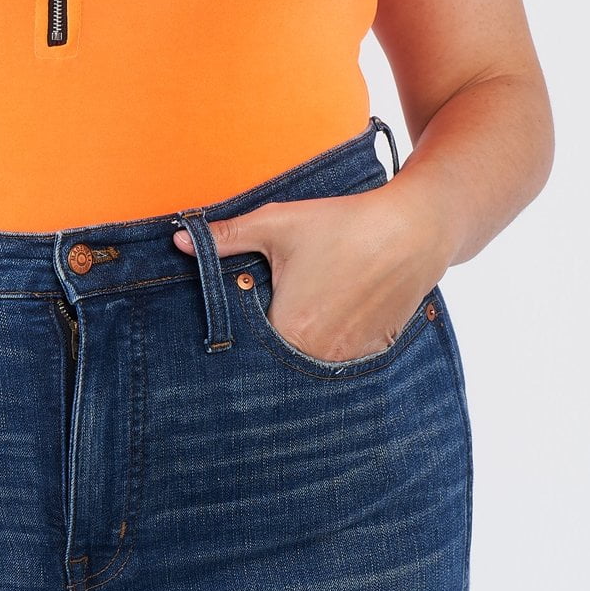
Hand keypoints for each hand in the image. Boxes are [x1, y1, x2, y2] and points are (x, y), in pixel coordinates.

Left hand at [173, 183, 447, 362]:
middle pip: (278, 363)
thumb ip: (225, 237)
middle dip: (265, 353)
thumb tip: (178, 239)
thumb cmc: (341, 224)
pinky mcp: (373, 355)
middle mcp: (319, 355)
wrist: (412, 231)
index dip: (236, 345)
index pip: (248, 352)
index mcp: (289, 329)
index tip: (227, 340)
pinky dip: (329, 352)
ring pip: (310, 366)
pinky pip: (341, 365)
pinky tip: (330, 325)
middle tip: (262, 331)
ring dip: (297, 354)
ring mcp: (350, 359)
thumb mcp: (276, 223)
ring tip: (296, 328)